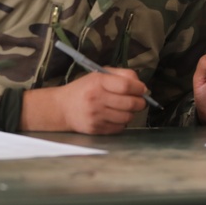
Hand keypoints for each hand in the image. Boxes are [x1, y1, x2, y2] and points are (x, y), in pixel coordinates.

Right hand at [21, 67, 148, 134]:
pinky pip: (119, 128)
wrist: (62, 108)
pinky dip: (122, 122)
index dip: (139, 88)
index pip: (126, 85)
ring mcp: (96, 116)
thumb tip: (142, 86)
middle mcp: (96, 99)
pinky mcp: (96, 129)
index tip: (142, 89)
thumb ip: (122, 75)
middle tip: (140, 101)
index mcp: (98, 82)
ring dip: (131, 113)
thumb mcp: (99, 75)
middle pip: (130, 103)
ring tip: (126, 108)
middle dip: (140, 102)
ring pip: (127, 117)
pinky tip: (116, 116)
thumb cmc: (84, 89)